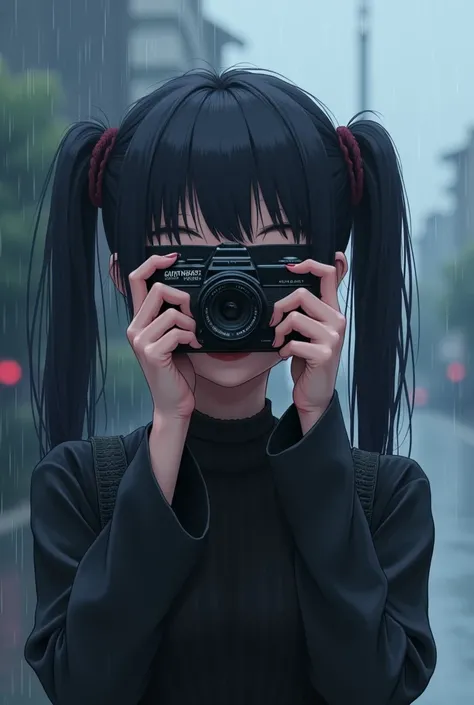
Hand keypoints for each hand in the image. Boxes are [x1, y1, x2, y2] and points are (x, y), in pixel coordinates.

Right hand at [126, 253, 200, 419]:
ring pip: (172, 312)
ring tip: (193, 338)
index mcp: (140, 320)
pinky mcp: (151, 353)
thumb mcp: (174, 337)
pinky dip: (191, 337)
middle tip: (194, 317)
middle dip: (184, 298)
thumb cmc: (176, 371)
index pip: (136, 279)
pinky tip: (193, 347)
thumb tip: (187, 296)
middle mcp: (135, 328)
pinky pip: (177, 331)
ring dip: (191, 324)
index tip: (171, 257)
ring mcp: (141, 341)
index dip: (152, 263)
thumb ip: (173, 317)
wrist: (174, 403)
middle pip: (158, 289)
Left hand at [271, 260, 345, 431]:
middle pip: (302, 294)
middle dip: (280, 308)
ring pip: (295, 317)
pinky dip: (284, 349)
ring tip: (281, 341)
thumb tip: (294, 283)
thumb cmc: (310, 361)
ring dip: (279, 331)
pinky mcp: (324, 354)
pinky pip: (294, 342)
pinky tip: (288, 355)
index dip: (310, 264)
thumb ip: (306, 309)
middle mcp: (337, 320)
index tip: (291, 268)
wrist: (315, 394)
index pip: (330, 274)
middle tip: (274, 323)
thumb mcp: (309, 330)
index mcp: (333, 311)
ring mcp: (332, 337)